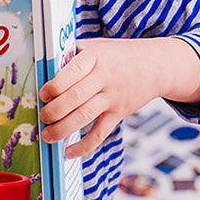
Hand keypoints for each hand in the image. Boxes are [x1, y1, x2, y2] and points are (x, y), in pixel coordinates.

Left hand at [38, 37, 199, 159]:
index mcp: (96, 57)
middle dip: (54, 111)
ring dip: (62, 129)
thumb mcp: (97, 46)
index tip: (43, 95)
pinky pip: (100, 133)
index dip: (55, 86)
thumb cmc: (119, 55)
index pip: (72, 71)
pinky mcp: (119, 114)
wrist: (157, 66)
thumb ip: (73, 54)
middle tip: (42, 117)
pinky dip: (83, 146)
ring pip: (84, 116)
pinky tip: (68, 153)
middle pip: (75, 97)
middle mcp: (105, 77)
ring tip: (47, 136)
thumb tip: (44, 65)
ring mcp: (113, 97)